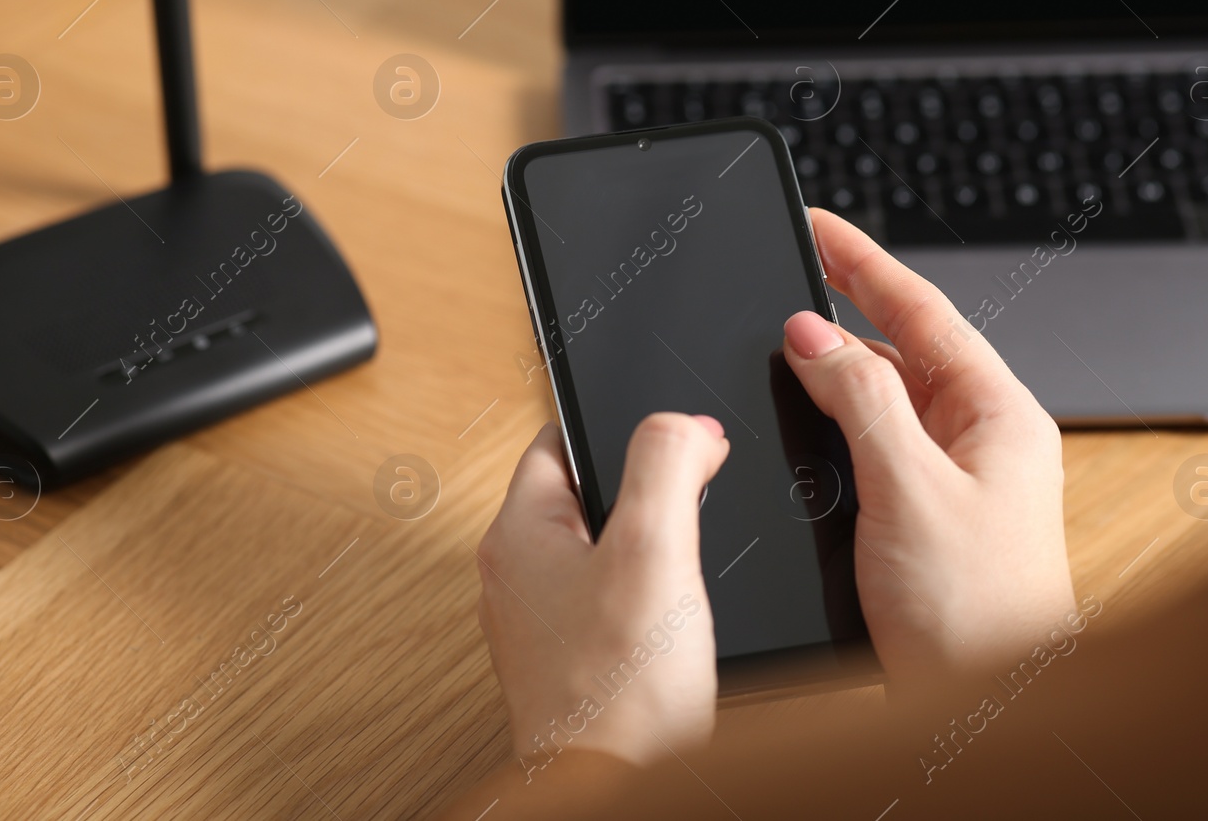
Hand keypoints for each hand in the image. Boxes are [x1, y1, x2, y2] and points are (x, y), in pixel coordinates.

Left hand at [475, 414, 728, 772]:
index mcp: (518, 534)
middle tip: (690, 508)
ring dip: (650, 547)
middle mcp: (517, 577)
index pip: (558, 437)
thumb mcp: (654, 549)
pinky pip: (610, 600)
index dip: (624, 428)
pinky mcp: (571, 660)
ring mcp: (540, 623)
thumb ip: (665, 465)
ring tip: (682, 569)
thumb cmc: (619, 695)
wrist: (616, 794)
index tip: (678, 440)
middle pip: (587, 494)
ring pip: (602, 548)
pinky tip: (675, 619)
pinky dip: (647, 597)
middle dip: (646, 491)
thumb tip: (683, 424)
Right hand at [782, 209, 1074, 681]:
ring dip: (830, 377)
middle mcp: (979, 441)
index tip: (817, 222)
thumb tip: (811, 334)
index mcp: (999, 417)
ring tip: (775, 351)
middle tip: (779, 277)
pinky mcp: (920, 520)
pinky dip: (831, 430)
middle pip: (900, 351)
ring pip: (880, 403)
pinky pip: (871, 450)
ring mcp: (951, 482)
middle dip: (838, 316)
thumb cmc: (978, 617)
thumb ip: (860, 404)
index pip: (924, 311)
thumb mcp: (912, 491)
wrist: (988, 714)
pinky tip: (797, 429)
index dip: (864, 261)